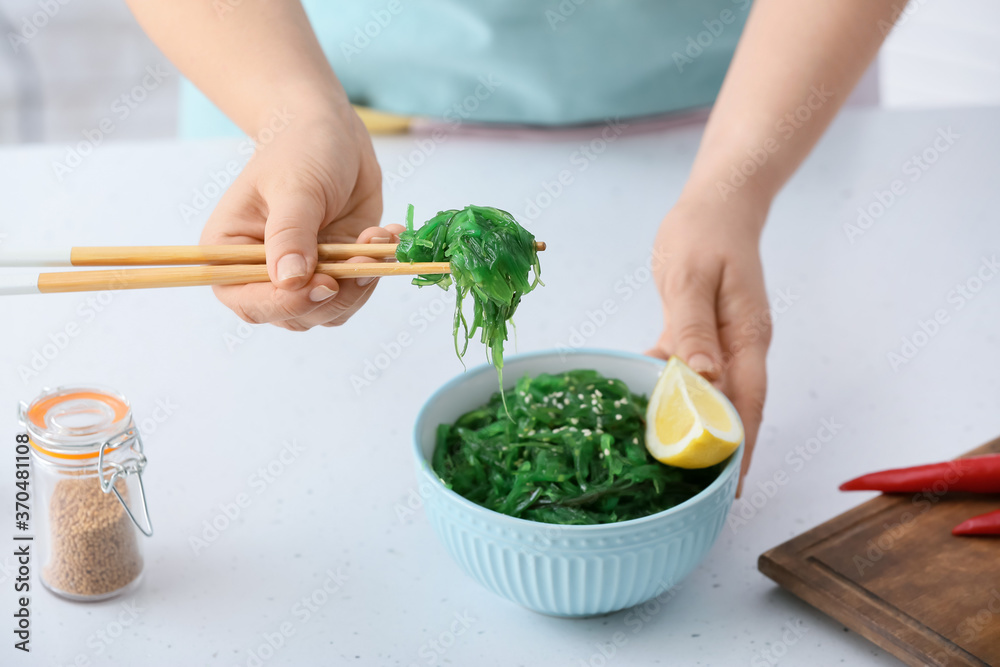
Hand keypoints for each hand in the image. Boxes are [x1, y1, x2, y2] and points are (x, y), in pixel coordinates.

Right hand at [200, 107, 395, 330]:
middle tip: (364, 258)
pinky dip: (375, 271)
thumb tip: (291, 281)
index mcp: (229, 253)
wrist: (332, 134)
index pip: (249, 301)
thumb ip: (290, 234)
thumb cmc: (299, 150)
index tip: (325, 285)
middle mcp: (260, 273)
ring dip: (360, 284)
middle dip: (335, 294)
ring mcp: (301, 275)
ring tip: (375, 240)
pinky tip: (384, 236)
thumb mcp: (294, 187)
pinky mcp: (334, 271)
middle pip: (294, 314)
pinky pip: (355, 292)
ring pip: (330, 312)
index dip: (287, 303)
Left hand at [647, 192, 771, 491]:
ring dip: (694, 426)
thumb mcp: (691, 277)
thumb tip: (703, 379)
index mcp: (747, 337)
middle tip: (696, 492)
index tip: (730, 487)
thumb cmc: (704, 233)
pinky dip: (670, 390)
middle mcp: (741, 346)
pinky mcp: (705, 334)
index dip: (740, 448)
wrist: (718, 203)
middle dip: (720, 451)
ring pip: (711, 395)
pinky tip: (644, 406)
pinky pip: (689, 371)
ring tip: (670, 465)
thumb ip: (693, 328)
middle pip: (734, 409)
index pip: (747, 404)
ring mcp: (725, 342)